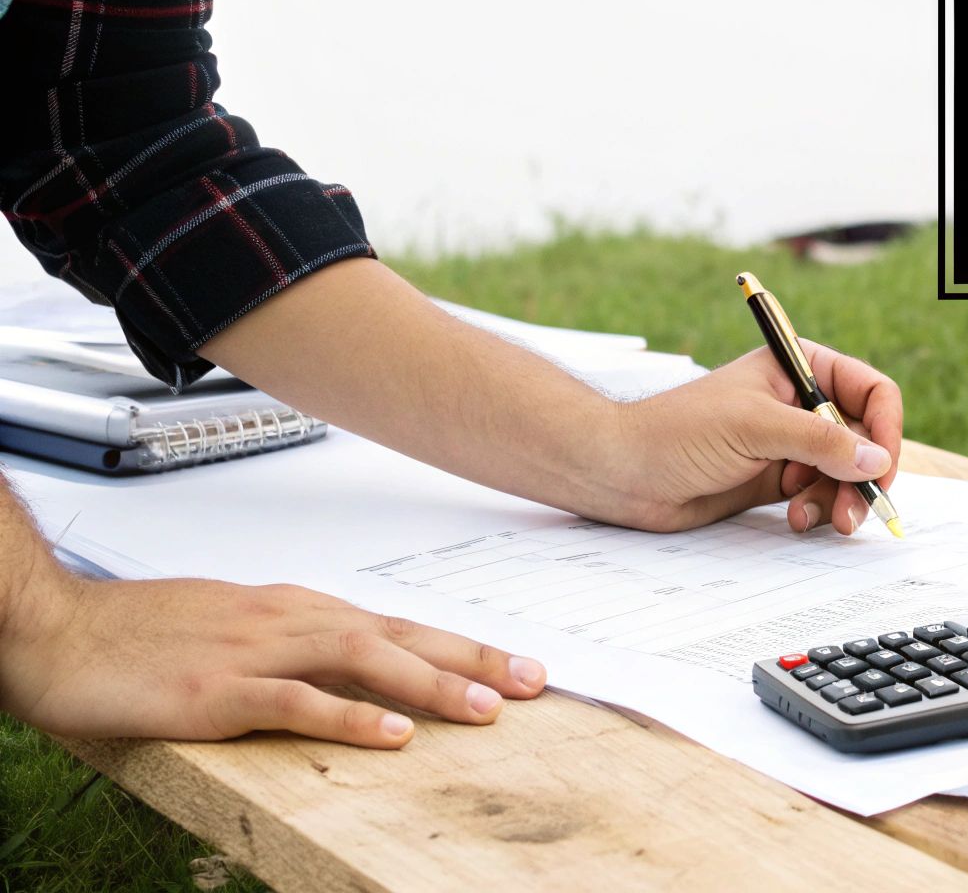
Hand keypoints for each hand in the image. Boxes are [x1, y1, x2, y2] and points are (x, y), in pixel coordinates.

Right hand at [0, 570, 546, 747]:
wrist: (58, 629)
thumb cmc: (143, 632)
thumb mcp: (238, 629)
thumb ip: (297, 648)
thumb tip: (354, 671)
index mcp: (296, 609)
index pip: (396, 626)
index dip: (459, 647)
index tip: (514, 665)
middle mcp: (288, 620)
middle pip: (398, 636)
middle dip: (470, 659)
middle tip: (533, 682)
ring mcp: (255, 652)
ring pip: (363, 661)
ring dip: (429, 685)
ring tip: (485, 709)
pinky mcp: (217, 690)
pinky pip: (296, 703)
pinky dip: (350, 717)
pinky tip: (392, 734)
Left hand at [596, 340, 902, 533]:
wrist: (624, 473)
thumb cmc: (677, 432)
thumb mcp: (755, 427)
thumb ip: (820, 442)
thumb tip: (877, 460)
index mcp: (799, 367)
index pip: (871, 390)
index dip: (885, 428)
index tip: (881, 467)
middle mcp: (800, 402)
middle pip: (865, 438)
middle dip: (863, 476)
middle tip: (855, 512)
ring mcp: (790, 443)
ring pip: (846, 473)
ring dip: (840, 499)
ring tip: (815, 519)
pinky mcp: (777, 479)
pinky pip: (821, 496)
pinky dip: (818, 510)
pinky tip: (794, 518)